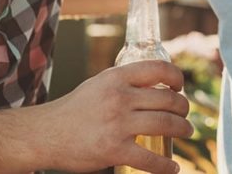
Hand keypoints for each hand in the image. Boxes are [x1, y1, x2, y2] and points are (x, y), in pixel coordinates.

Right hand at [41, 60, 192, 172]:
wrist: (44, 135)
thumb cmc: (74, 109)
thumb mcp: (98, 85)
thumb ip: (124, 83)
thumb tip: (156, 84)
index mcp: (116, 78)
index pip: (158, 68)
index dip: (177, 76)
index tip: (180, 86)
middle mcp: (119, 98)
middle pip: (168, 99)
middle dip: (184, 108)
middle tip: (185, 114)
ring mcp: (117, 125)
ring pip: (166, 124)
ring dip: (183, 130)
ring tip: (187, 132)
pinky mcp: (114, 151)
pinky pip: (150, 159)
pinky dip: (166, 166)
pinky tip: (173, 168)